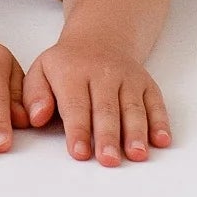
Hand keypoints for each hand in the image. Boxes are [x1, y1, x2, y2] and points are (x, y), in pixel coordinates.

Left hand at [23, 35, 170, 164]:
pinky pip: (155, 102)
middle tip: (108, 159)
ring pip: (132, 106)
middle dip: (108, 135)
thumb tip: (36, 117)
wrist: (98, 37)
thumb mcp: (42, 70)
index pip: (75, 104)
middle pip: (106, 108)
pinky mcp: (146, 82)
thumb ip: (35, 95)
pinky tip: (160, 140)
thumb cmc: (67, 64)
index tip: (79, 152)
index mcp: (73, 71)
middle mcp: (103, 72)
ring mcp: (127, 77)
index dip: (78, 129)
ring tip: (136, 154)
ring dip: (136, 132)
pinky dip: (160, 121)